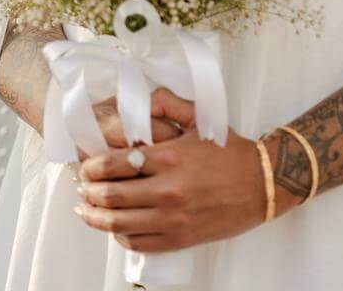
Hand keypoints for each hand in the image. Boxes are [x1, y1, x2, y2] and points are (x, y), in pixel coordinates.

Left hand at [74, 88, 294, 253]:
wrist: (261, 184)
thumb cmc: (230, 151)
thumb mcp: (201, 118)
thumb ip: (169, 104)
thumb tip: (141, 101)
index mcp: (171, 157)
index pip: (116, 165)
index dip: (92, 167)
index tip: (85, 165)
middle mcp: (168, 190)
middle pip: (112, 197)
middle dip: (89, 192)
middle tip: (81, 187)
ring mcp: (173, 218)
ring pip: (119, 224)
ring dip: (96, 218)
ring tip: (86, 211)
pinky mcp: (179, 238)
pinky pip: (138, 242)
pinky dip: (119, 236)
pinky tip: (114, 228)